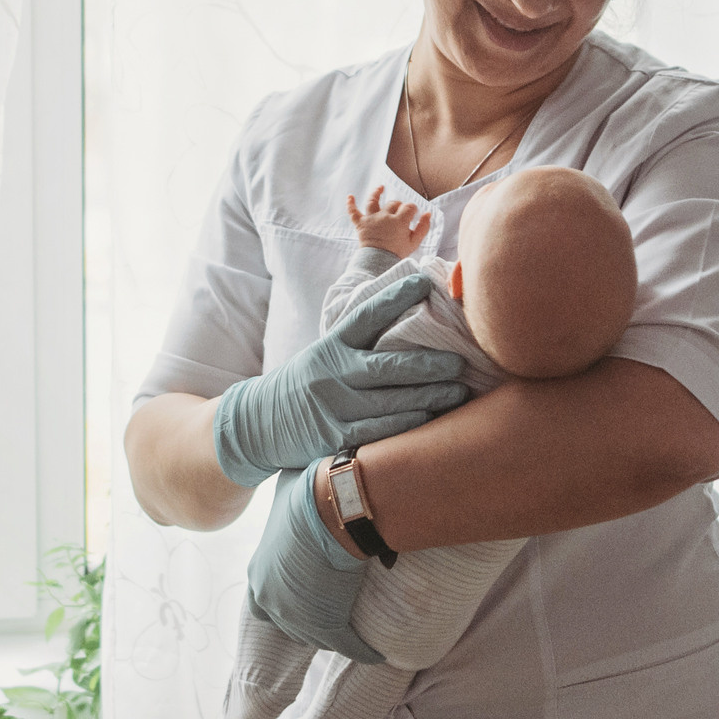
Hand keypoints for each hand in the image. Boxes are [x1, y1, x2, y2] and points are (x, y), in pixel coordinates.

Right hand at [211, 266, 468, 486]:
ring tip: (459, 392)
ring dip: (431, 397)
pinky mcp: (335, 437)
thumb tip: (412, 320)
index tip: (425, 281)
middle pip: (390, 365)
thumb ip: (360, 343)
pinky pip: (381, 432)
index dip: (396, 297)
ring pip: (393, 401)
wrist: (257, 424)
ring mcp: (333, 406)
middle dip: (431, 363)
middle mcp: (332, 372)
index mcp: (331, 344)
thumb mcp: (324, 355)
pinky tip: (432, 420)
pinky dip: (410, 425)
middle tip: (461, 361)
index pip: (367, 315)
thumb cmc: (307, 384)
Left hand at [246, 465, 385, 665]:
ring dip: (331, 635)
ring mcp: (298, 617)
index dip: (281, 598)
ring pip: (315, 637)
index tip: (301, 592)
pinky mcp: (329, 625)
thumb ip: (282, 503)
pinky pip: (348, 646)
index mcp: (259, 573)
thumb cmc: (309, 491)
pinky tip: (375, 653)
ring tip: (351, 632)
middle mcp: (271, 600)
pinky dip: (362, 651)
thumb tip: (289, 486)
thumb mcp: (283, 493)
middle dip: (304, 621)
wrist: (336, 507)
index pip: (263, 598)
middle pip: (287, 623)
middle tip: (327, 613)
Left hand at [347, 185, 433, 258]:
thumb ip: (423, 227)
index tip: (413, 215)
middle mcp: (384, 216)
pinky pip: (353, 212)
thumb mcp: (414, 242)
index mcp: (399, 221)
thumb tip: (428, 214)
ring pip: (373, 201)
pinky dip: (351, 204)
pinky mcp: (361, 224)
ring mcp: (371, 219)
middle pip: (393, 203)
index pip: (409, 207)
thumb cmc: (397, 254)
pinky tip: (350, 197)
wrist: (379, 263)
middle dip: (399, 206)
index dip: (413, 209)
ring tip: (380, 188)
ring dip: (376, 193)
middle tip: (400, 213)